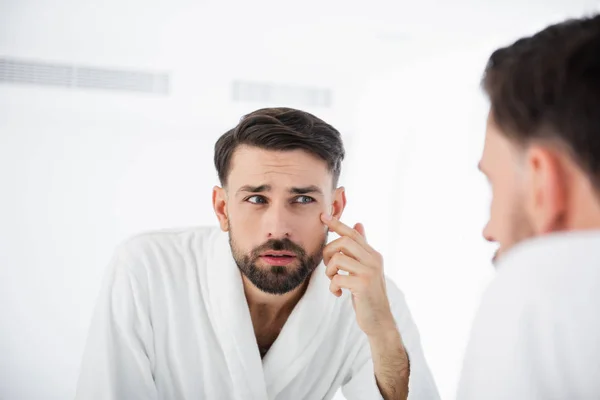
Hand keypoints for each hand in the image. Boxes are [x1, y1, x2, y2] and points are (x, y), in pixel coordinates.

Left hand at [320, 214, 396, 337]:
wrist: (379, 321)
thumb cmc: (369, 295)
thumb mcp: (366, 269)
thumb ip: (362, 249)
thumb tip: (358, 224)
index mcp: (373, 255)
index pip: (353, 233)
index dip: (337, 224)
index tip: (323, 216)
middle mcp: (374, 260)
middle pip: (344, 242)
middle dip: (329, 252)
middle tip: (329, 267)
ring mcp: (370, 272)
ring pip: (338, 259)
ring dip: (329, 271)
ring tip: (334, 281)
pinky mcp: (363, 285)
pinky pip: (338, 278)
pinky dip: (333, 287)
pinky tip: (338, 293)